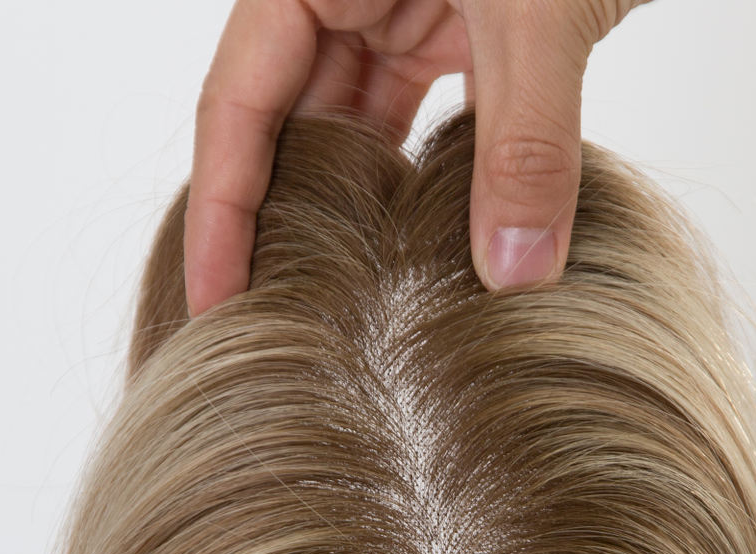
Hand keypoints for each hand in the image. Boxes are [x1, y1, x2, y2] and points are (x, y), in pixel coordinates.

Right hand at [183, 0, 653, 316]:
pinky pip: (409, 119)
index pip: (234, 107)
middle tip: (270, 321)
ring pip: (348, 129)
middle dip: (275, 222)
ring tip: (337, 299)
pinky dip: (410, 181)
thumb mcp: (541, 10)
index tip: (214, 302)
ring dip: (348, 211)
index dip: (220, 213)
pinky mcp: (451, 27)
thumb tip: (513, 274)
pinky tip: (411, 241)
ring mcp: (396, 7)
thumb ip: (527, 142)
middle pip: (281, 127)